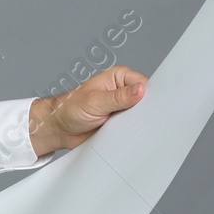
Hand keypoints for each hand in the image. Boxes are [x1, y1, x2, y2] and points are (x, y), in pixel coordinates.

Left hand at [30, 64, 148, 153]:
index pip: (144, 83)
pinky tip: (133, 136)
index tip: (155, 107)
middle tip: (145, 120)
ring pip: (141, 114)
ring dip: (139, 122)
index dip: (150, 95)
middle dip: (147, 110)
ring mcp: (123, 106)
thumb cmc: (70, 109)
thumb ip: (119, 97)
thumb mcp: (95, 102)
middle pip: (146, 99)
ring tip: (135, 128)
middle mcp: (123, 90)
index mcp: (119, 77)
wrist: (59, 128)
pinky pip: (134, 127)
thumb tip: (141, 90)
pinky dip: (134, 132)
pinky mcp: (121, 121)